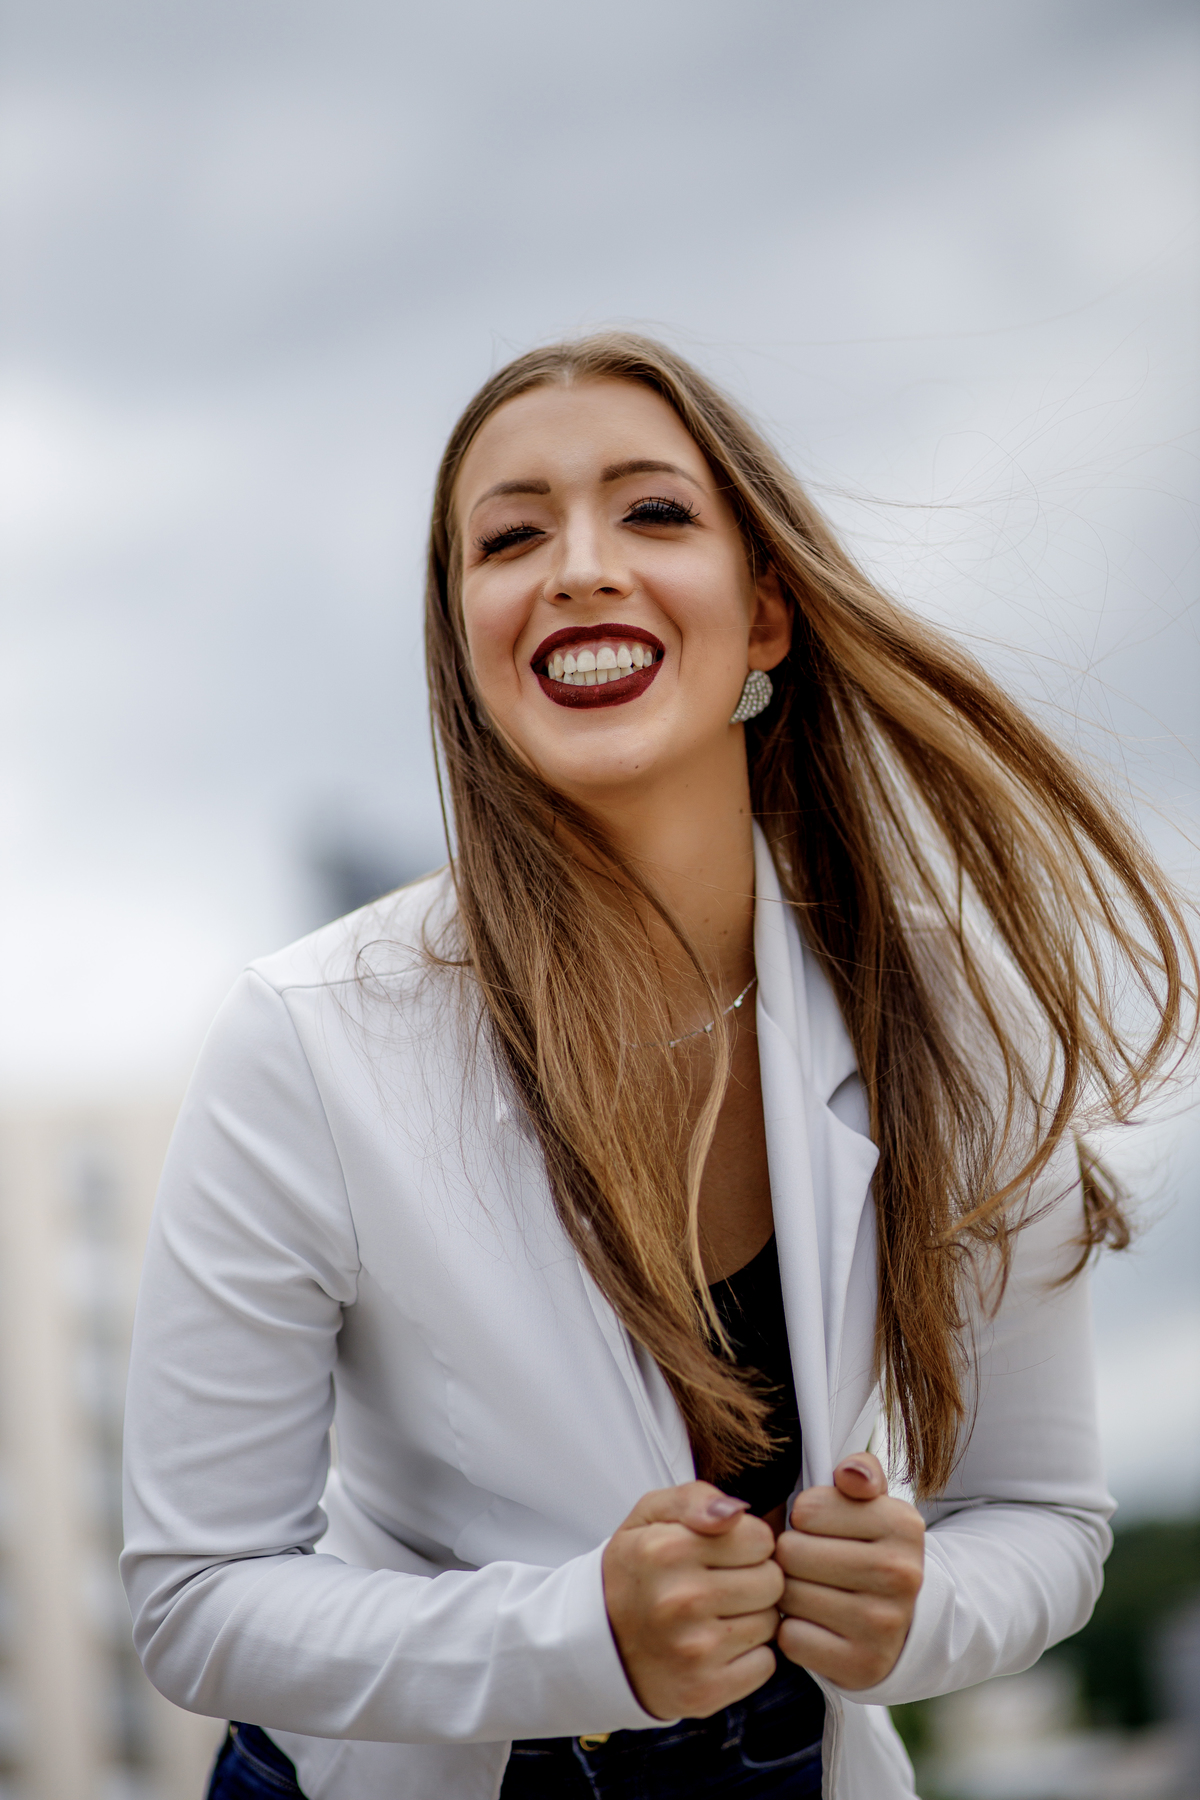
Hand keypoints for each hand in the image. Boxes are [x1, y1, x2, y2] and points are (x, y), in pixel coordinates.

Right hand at [602, 1481, 784, 1719]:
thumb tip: (738, 1511)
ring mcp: (694, 1650)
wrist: (598, 1645)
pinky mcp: (705, 1690)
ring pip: (770, 1623)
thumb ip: (696, 1498)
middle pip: (771, 1581)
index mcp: (668, 1549)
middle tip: (721, 1585)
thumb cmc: (636, 1571)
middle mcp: (681, 1600)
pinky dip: (749, 1657)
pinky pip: (765, 1664)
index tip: (724, 1552)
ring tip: (716, 1616)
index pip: (760, 1538)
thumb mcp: (650, 1516)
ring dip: (751, 1618)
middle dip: (754, 1579)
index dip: (747, 1542)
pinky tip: (718, 1647)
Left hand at [773, 1454, 923, 1689]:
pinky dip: (793, 1632)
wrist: (910, 1626)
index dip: (802, 1518)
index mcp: (902, 1524)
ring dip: (789, 1593)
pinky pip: (791, 1638)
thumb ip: (860, 1472)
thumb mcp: (875, 1505)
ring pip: (789, 1595)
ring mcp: (884, 1624)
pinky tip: (814, 1625)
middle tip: (809, 1565)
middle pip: (792, 1552)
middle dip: (791, 1556)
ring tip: (811, 1592)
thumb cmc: (872, 1551)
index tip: (819, 1530)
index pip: (808, 1508)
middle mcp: (900, 1574)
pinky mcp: (863, 1665)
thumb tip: (848, 1473)